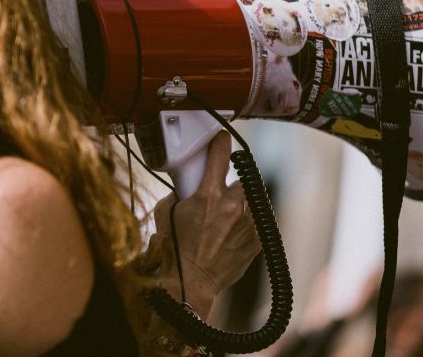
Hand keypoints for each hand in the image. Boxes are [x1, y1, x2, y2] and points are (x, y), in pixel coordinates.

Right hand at [147, 131, 260, 318]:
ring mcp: (248, 225)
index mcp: (208, 195)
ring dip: (240, 204)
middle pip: (242, 179)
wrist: (189, 283)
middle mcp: (233, 206)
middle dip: (232, 183)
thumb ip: (179, 193)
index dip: (220, 143)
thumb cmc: (174, 250)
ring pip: (251, 201)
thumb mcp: (166, 212)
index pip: (220, 154)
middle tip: (220, 192)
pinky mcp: (257, 241)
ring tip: (225, 218)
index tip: (222, 138)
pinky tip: (231, 233)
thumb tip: (187, 186)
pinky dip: (246, 223)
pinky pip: (256, 222)